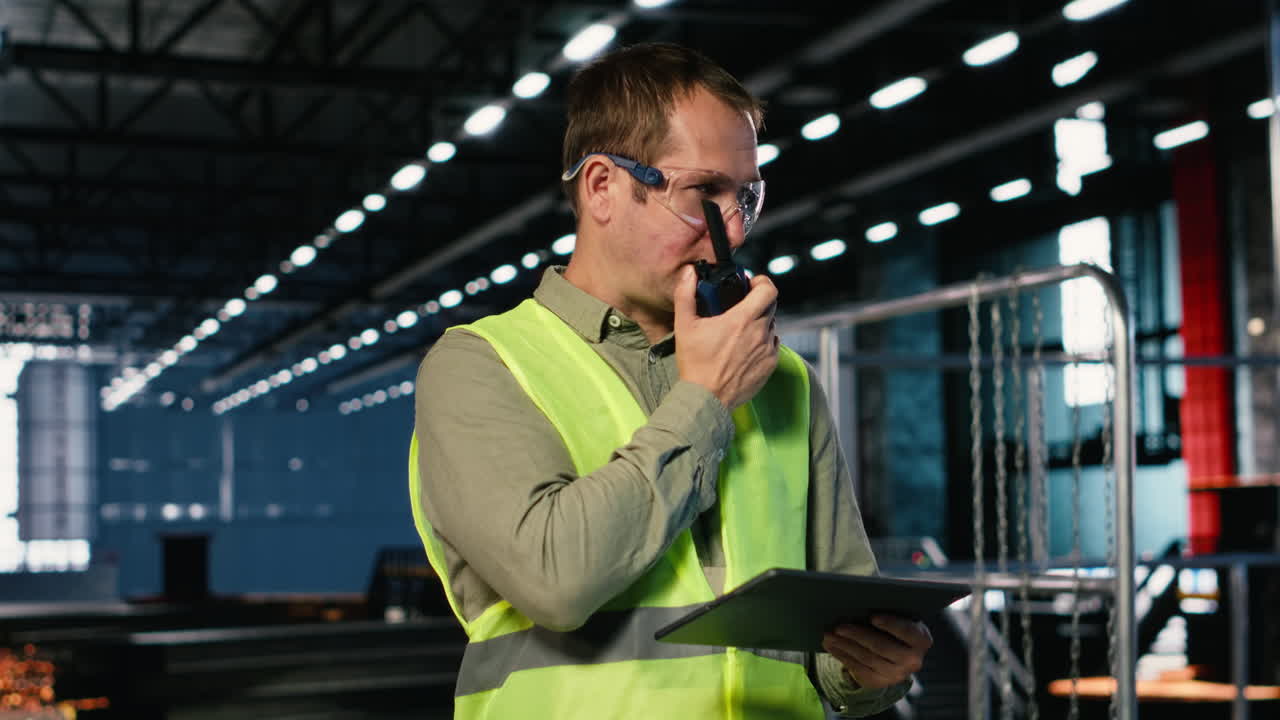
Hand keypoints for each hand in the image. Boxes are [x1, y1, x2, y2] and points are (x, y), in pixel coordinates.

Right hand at [674, 265, 778, 409]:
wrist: (706, 398)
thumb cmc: (695, 363)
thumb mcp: (684, 326)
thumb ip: (686, 294)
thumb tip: (689, 272)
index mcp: (743, 319)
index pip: (768, 290)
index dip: (762, 282)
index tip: (751, 284)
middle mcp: (760, 333)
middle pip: (771, 306)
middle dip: (759, 301)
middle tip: (742, 306)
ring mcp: (767, 350)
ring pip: (771, 326)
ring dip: (760, 322)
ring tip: (741, 330)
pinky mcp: (770, 366)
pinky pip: (772, 346)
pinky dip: (762, 342)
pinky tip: (745, 348)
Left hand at [822, 614, 932, 689]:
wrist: (896, 655)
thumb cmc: (894, 627)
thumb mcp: (899, 618)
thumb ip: (888, 609)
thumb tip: (861, 600)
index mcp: (921, 640)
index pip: (908, 632)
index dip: (891, 625)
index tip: (873, 617)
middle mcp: (913, 660)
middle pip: (883, 647)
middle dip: (858, 636)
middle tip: (839, 627)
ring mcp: (896, 674)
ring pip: (867, 659)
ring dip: (845, 646)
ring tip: (829, 635)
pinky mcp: (879, 682)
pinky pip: (858, 669)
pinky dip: (843, 656)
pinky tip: (832, 646)